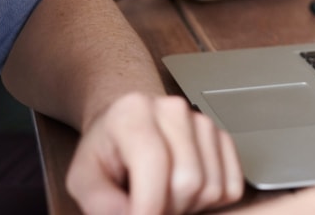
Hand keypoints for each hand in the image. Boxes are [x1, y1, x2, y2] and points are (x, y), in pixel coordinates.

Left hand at [66, 93, 243, 214]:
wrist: (129, 122)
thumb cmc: (107, 148)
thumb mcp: (83, 175)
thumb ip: (99, 201)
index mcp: (134, 112)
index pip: (154, 163)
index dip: (148, 208)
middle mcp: (173, 109)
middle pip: (188, 180)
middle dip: (167, 210)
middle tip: (146, 208)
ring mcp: (202, 120)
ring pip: (211, 187)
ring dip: (188, 207)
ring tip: (163, 198)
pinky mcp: (221, 136)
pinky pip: (231, 186)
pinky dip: (210, 202)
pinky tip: (185, 193)